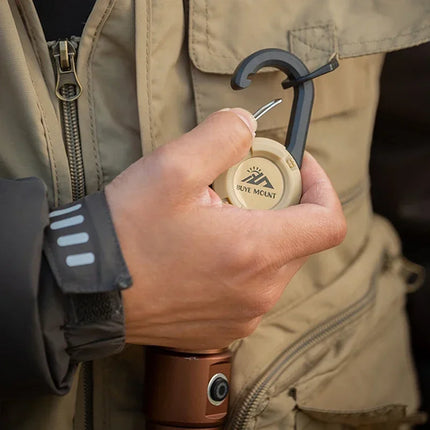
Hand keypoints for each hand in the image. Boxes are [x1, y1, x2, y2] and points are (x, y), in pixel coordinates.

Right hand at [105, 108, 345, 349]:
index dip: (320, 185)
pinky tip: (203, 252)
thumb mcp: (172, 166)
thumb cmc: (126, 231)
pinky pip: (252, 286)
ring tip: (211, 220)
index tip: (293, 166)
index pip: (327, 221)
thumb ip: (223, 135)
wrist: (88, 291)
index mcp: (255, 252)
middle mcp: (259, 292)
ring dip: (256, 232)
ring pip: (275, 262)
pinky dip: (240, 261)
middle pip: (298, 238)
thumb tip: (249, 125)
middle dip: (276, 203)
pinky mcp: (225, 328)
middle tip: (233, 186)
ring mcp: (243, 315)